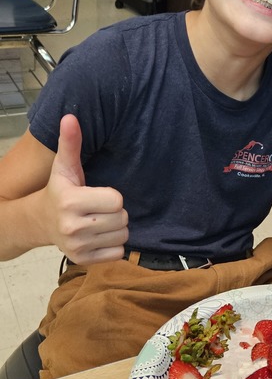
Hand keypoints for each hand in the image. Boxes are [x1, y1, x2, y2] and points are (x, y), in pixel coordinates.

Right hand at [45, 114, 128, 262]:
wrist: (41, 221)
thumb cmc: (59, 190)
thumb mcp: (64, 166)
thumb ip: (71, 143)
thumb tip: (70, 117)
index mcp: (71, 202)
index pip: (117, 200)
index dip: (112, 196)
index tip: (97, 194)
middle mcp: (73, 227)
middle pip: (122, 219)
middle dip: (116, 212)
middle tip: (99, 209)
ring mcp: (78, 247)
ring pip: (123, 236)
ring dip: (116, 228)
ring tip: (99, 221)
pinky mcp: (84, 261)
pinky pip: (118, 253)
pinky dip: (113, 245)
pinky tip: (98, 236)